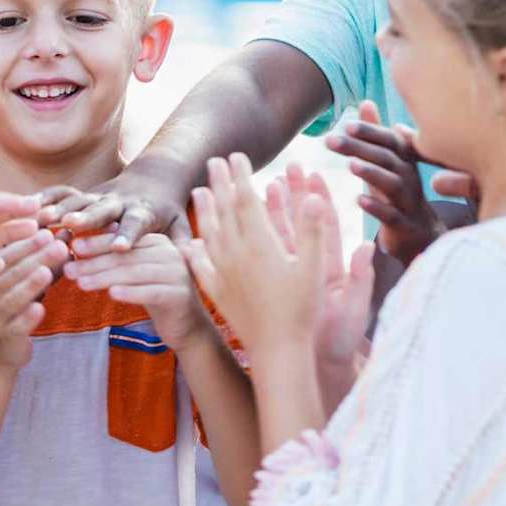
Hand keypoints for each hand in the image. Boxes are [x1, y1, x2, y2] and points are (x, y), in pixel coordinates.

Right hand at [0, 231, 63, 368]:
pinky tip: (39, 309)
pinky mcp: (6, 336)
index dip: (27, 241)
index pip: (7, 253)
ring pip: (13, 297)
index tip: (48, 229)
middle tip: (58, 245)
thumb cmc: (15, 306)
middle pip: (13, 272)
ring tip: (47, 272)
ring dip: (30, 284)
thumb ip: (44, 259)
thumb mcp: (25, 281)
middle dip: (36, 257)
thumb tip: (67, 234)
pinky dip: (28, 318)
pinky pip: (17, 325)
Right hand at [39, 175, 184, 258]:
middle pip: (102, 210)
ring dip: (60, 209)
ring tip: (41, 219)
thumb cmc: (169, 210)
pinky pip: (64, 194)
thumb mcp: (181, 225)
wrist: (155, 178)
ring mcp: (99, 196)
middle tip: (70, 224)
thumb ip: (185, 242)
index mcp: (144, 212)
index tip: (121, 247)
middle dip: (86, 217)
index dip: (128, 234)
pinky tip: (28, 207)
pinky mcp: (85, 193)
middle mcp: (119, 202)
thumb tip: (196, 257)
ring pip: (78, 201)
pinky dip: (48, 198)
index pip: (136, 224)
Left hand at [63, 233, 204, 346]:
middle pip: (126, 256)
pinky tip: (111, 295)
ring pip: (135, 273)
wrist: (186, 326)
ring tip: (81, 283)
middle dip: (95, 262)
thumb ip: (116, 258)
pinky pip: (151, 292)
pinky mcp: (181, 296)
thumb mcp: (136, 274)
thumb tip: (79, 243)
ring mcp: (178, 274)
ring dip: (105, 278)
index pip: (124, 240)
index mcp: (159, 242)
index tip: (72, 246)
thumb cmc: (154, 295)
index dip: (97, 243)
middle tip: (69, 269)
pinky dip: (130, 292)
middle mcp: (171, 253)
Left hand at [182, 154, 331, 350]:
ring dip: (204, 209)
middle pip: (224, 210)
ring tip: (199, 191)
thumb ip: (312, 229)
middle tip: (213, 161)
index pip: (246, 200)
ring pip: (208, 233)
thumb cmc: (302, 309)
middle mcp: (236, 254)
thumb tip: (314, 195)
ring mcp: (222, 273)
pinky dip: (194, 250)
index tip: (237, 156)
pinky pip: (200, 265)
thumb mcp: (315, 268)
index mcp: (260, 244)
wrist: (278, 349)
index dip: (241, 176)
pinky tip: (191, 243)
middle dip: (219, 183)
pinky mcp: (217, 292)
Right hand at [261, 165, 370, 367]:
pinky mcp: (279, 285)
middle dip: (296, 194)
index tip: (314, 174)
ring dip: (274, 212)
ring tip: (265, 184)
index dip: (320, 200)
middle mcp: (312, 266)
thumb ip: (361, 278)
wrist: (322, 366)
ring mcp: (294, 275)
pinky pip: (265, 257)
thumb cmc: (341, 341)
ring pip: (281, 237)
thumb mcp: (354, 309)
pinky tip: (245, 222)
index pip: (326, 225)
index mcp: (332, 267)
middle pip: (303, 224)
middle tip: (288, 166)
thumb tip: (368, 247)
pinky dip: (256, 239)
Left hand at [324, 101, 446, 264]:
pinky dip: (377, 207)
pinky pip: (393, 216)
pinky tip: (359, 200)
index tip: (345, 124)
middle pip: (386, 158)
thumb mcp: (387, 164)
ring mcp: (409, 202)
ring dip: (371, 173)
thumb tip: (365, 102)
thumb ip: (375, 136)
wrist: (422, 235)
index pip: (388, 140)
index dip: (370, 131)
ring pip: (392, 184)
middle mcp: (409, 177)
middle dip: (360, 147)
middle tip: (331, 140)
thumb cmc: (399, 195)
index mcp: (404, 160)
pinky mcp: (405, 226)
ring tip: (350, 165)